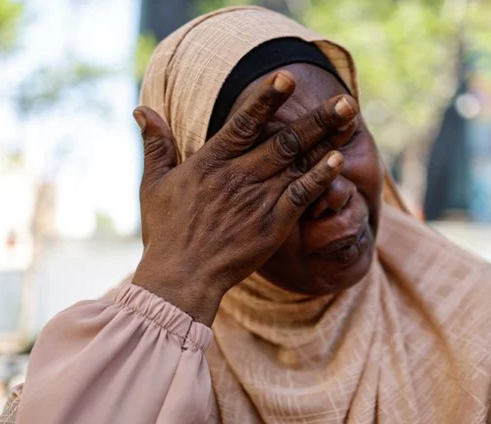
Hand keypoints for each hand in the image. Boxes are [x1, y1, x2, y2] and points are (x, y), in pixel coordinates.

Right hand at [131, 71, 358, 324]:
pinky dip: (320, 177)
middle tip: (344, 100)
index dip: (266, 99)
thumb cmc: (166, 232)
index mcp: (210, 162)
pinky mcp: (272, 225)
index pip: (243, 123)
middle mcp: (239, 176)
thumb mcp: (153, 184)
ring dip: (325, 139)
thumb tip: (141, 108)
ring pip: (297, 162)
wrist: (180, 278)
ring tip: (349, 117)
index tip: (287, 77)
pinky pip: (301, 195)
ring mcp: (258, 200)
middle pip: (284, 140)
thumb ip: (156, 144)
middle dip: (315, 118)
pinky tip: (338, 159)